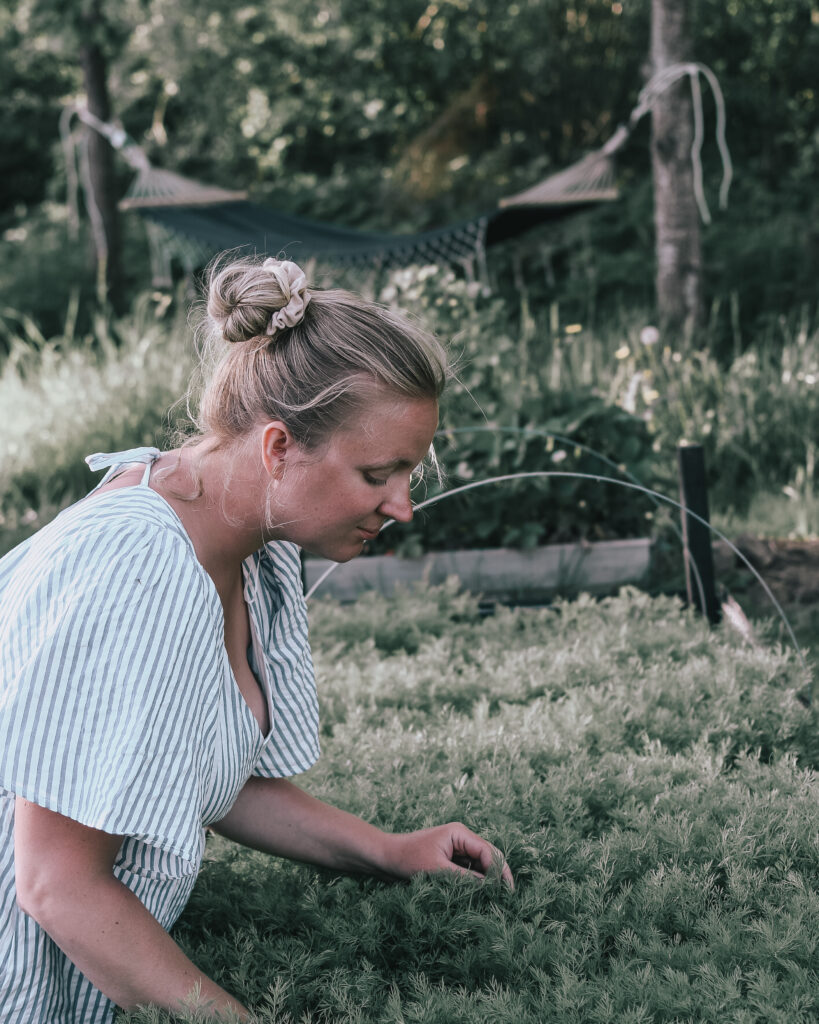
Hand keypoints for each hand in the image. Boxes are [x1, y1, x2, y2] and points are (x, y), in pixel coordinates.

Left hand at [379, 822, 513, 888]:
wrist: (385, 858)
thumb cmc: (407, 858)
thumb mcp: (437, 869)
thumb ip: (465, 878)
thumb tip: (489, 887)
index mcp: (460, 834)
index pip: (488, 852)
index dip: (500, 872)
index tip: (506, 892)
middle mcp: (461, 840)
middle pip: (488, 857)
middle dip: (497, 876)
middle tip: (506, 899)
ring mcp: (455, 851)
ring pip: (479, 867)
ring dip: (485, 882)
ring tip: (493, 901)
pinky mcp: (449, 862)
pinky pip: (468, 873)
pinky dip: (473, 884)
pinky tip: (477, 898)